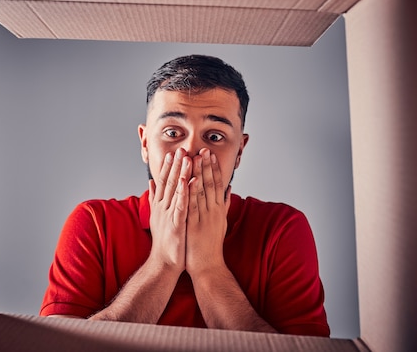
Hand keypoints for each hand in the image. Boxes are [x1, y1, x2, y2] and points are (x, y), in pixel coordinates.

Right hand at [148, 148, 191, 273]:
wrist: (164, 262)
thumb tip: (150, 182)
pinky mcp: (176, 223)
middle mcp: (163, 207)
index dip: (169, 167)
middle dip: (175, 165)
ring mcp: (169, 215)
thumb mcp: (158, 216)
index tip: (174, 152)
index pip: (165, 182)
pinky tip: (188, 181)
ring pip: (175, 190)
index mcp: (161, 205)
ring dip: (181, 173)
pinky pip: (181, 205)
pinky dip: (184, 192)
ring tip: (186, 158)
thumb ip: (154, 198)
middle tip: (180, 149)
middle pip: (169, 182)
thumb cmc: (165, 240)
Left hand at [186, 148, 230, 276]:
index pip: (217, 184)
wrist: (208, 266)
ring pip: (201, 192)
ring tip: (195, 158)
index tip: (210, 153)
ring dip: (198, 174)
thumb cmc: (212, 245)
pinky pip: (192, 205)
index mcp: (218, 209)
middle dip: (206, 166)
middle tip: (203, 149)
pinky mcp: (194, 225)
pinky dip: (189, 192)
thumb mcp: (221, 222)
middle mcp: (213, 211)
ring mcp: (204, 218)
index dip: (214, 168)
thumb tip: (230, 189)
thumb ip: (225, 205)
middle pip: (210, 184)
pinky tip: (187, 181)